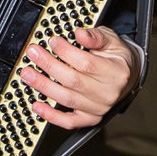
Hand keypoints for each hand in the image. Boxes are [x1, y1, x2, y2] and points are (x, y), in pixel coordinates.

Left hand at [19, 25, 137, 129]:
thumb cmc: (117, 58)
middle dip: (49, 66)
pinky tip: (37, 105)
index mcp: (115, 72)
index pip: (86, 63)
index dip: (66, 52)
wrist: (128, 77)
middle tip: (33, 54)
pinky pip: (69, 122)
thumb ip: (96, 36)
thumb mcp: (112, 40)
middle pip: (73, 81)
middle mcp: (107, 93)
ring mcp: (98, 108)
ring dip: (44, 87)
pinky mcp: (90, 119)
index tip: (52, 41)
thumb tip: (80, 34)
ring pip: (67, 99)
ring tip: (27, 74)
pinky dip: (51, 116)